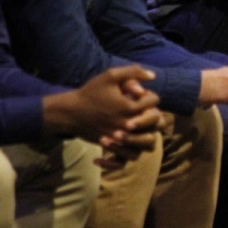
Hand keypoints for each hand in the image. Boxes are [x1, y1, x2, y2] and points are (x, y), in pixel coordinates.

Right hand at [44, 65, 161, 147]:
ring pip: (148, 142)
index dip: (149, 95)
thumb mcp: (110, 76)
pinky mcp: (113, 146)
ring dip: (149, 132)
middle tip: (143, 109)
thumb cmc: (91, 92)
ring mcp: (121, 138)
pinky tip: (130, 138)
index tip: (139, 94)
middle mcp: (128, 124)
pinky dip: (134, 150)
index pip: (154, 100)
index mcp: (130, 107)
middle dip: (153, 112)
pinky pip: (130, 156)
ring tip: (141, 124)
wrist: (70, 112)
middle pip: (156, 121)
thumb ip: (133, 72)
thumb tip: (153, 76)